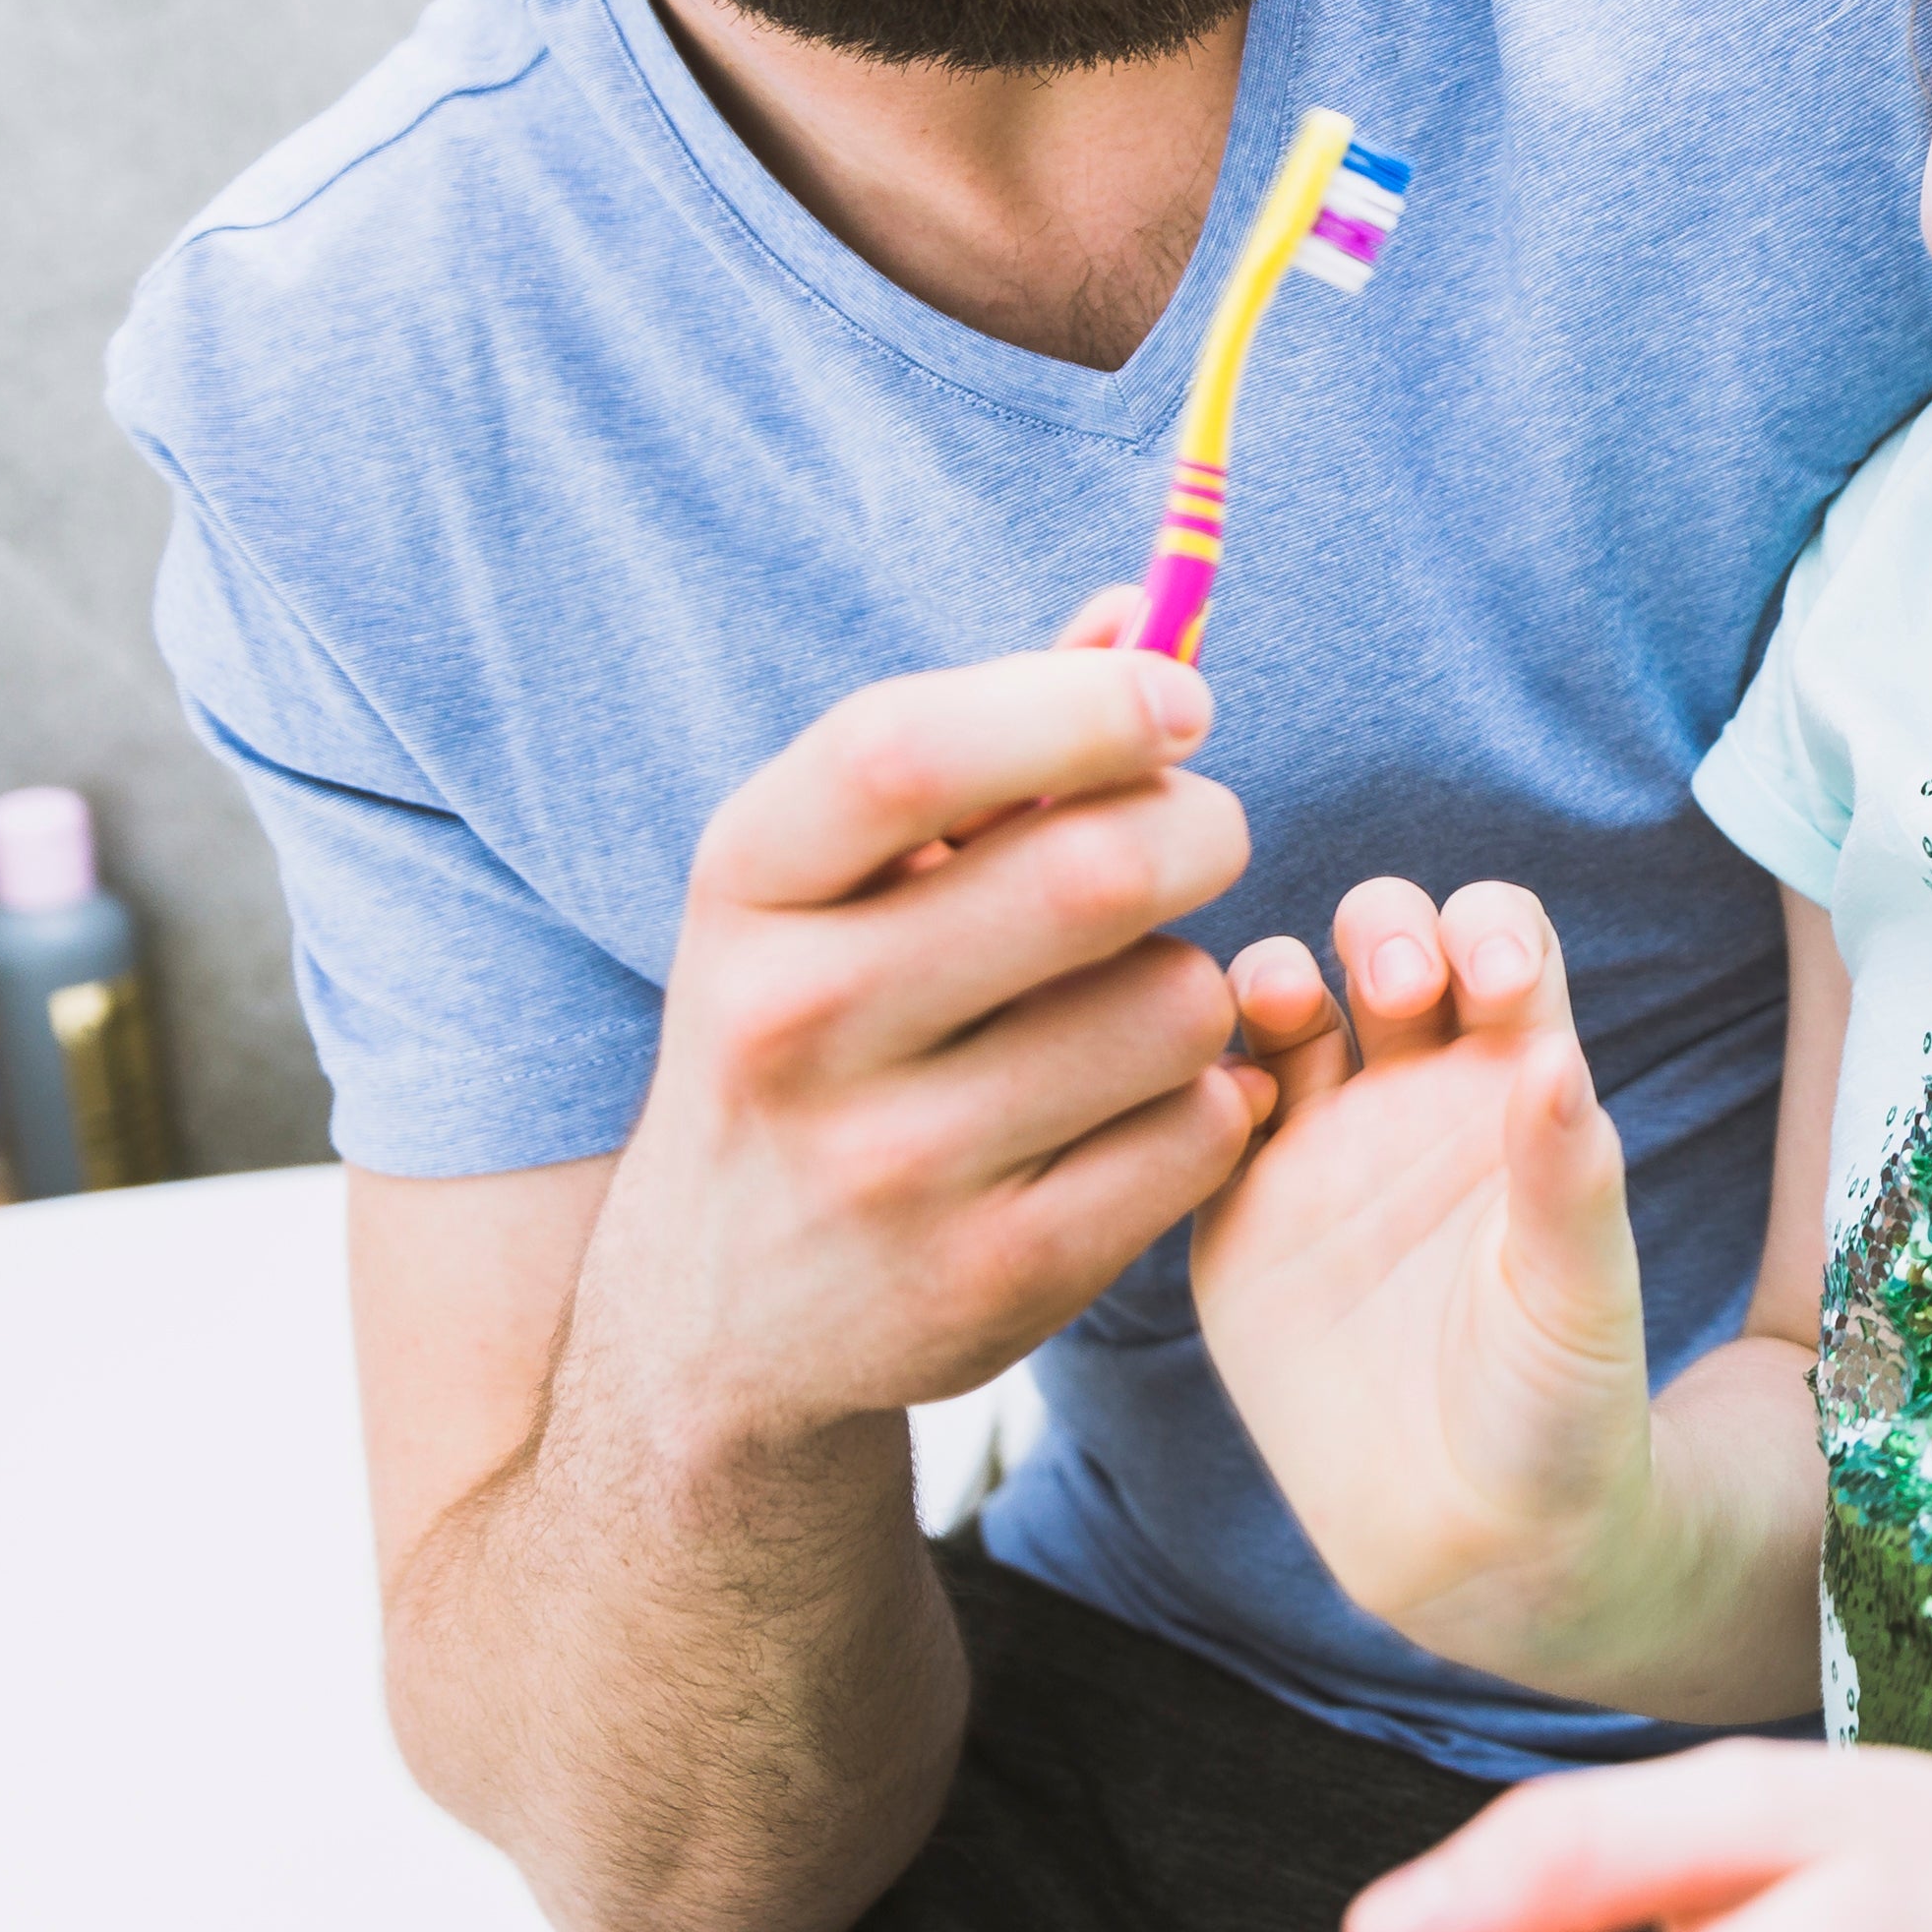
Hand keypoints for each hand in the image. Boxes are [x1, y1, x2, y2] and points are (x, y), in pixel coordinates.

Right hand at [564, 633, 1267, 1455]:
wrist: (717, 1319)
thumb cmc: (816, 1033)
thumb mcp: (837, 883)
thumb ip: (990, 743)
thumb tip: (1144, 612)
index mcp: (746, 888)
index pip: (903, 752)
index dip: (1076, 703)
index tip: (1179, 696)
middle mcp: (795, 1024)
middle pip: (1089, 873)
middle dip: (1198, 827)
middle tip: (1199, 834)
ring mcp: (890, 1166)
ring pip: (1174, 1005)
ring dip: (1200, 983)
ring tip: (1132, 1003)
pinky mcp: (992, 1280)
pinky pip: (1200, 1132)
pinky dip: (1214, 1101)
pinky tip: (1143, 1109)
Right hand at [1188, 878, 1669, 1689]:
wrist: (1476, 1539)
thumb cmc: (1563, 1411)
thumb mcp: (1581, 1293)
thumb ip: (1568, 1177)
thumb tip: (1555, 1053)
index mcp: (1516, 1090)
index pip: (1499, 941)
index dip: (1490, 929)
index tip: (1493, 979)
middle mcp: (1415, 1097)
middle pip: (1384, 940)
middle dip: (1383, 930)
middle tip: (1391, 988)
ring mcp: (1320, 1149)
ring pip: (1281, 1003)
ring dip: (1276, 976)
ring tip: (1284, 1008)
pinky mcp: (1238, 1216)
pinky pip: (1195, 1113)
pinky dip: (1191, 1079)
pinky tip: (1216, 1107)